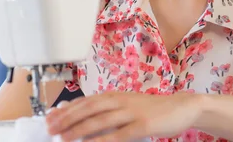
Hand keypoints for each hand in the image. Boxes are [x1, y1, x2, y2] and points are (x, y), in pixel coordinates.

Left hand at [45, 91, 200, 141]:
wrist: (182, 107)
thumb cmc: (152, 109)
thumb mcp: (127, 105)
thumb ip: (108, 111)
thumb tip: (84, 119)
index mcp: (114, 95)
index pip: (85, 101)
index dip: (66, 109)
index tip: (50, 117)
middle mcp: (120, 100)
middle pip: (88, 108)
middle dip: (67, 118)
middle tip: (50, 128)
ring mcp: (131, 112)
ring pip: (101, 119)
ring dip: (80, 129)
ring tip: (64, 138)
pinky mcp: (143, 124)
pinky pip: (121, 133)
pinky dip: (105, 140)